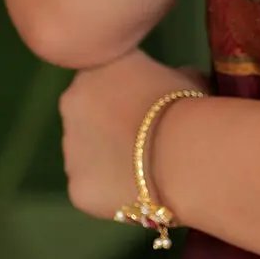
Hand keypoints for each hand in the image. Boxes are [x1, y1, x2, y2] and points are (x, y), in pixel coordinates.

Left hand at [59, 48, 209, 224]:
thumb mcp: (187, 77)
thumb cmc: (189, 107)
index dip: (131, 94)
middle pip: (89, 114)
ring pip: (87, 153)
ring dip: (108, 158)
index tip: (152, 107)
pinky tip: (139, 192)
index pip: (107, 76)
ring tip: (147, 170)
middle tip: (147, 139)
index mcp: (99, 66)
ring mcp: (70, 146)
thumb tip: (177, 80)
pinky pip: (93, 186)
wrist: (182, 155)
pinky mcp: (76, 185)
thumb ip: (171, 76)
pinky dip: (111, 190)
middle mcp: (73, 100)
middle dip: (110, 124)